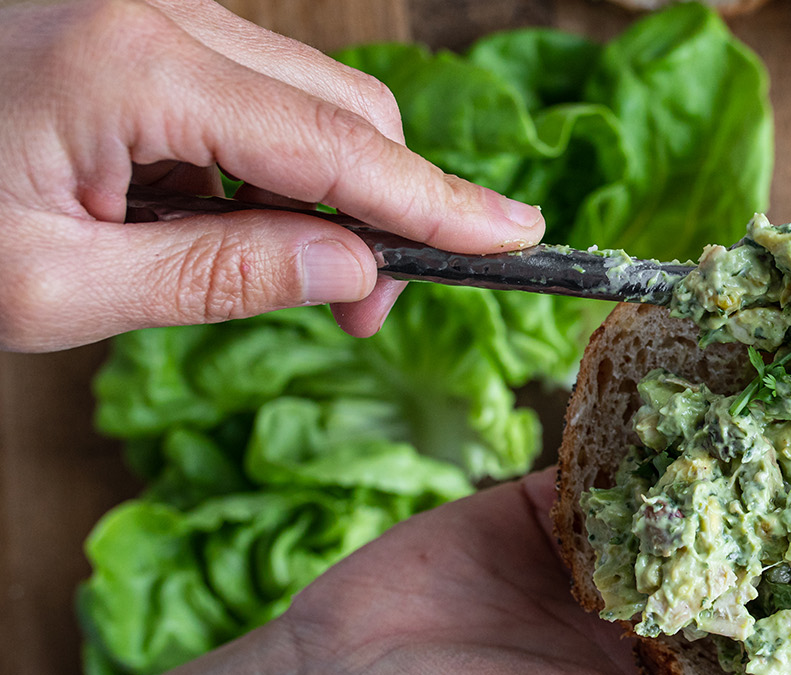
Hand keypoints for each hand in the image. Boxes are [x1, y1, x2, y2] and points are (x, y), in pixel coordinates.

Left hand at [0, 0, 545, 349]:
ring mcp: (143, 8)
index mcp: (134, 72)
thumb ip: (221, 275)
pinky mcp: (129, 23)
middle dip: (383, 206)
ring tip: (270, 269)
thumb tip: (356, 271)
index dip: (440, 203)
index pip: (340, 148)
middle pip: (343, 104)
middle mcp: (154, 13)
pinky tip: (199, 215)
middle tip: (362, 311)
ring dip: (319, 186)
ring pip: (303, 93)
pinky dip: (259, 159)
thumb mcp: (52, 286)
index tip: (519, 237)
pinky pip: (244, 86)